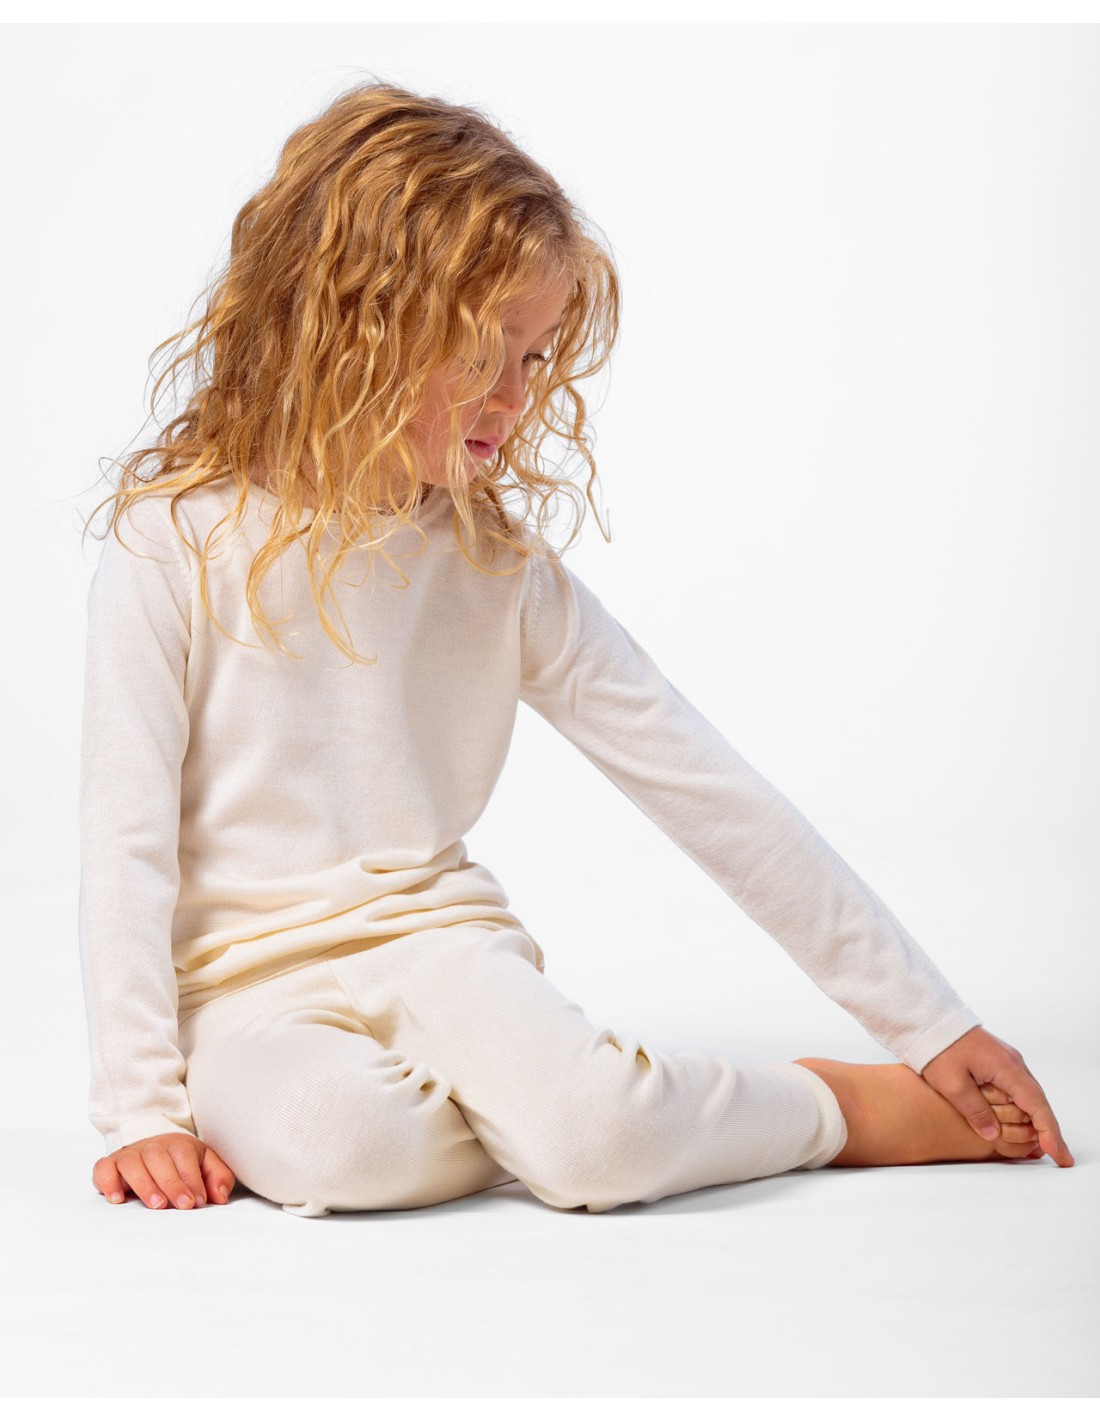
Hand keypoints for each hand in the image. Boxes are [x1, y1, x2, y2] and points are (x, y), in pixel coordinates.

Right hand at [92, 1132, 236, 1208]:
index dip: (191, 1178)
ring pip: (132, 1163)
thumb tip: (220, 1196)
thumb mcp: (206, 1164)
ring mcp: (129, 1155)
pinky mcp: (110, 1165)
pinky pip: (103, 1168)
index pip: (184, 1155)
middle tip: (181, 1205)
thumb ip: (218, 1177)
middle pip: (159, 1158)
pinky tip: (117, 1199)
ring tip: (156, 1205)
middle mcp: (152, 1147)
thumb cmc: (181, 1161)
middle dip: (171, 1183)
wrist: (152, 1144)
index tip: (197, 1201)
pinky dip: (108, 1182)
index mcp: (178, 1144)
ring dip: (144, 1184)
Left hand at [921, 1026, 1073, 1166]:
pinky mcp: (1000, 1063)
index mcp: (1006, 1067)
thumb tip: (994, 1136)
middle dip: (1049, 1131)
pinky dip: (1025, 1109)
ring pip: (1030, 1096)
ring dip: (1037, 1121)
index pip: (1037, 1105)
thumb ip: (975, 1111)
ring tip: (1042, 1146)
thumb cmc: (939, 1049)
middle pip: (1039, 1102)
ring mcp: (1009, 1062)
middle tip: (1059, 1157)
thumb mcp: (952, 1084)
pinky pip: (1019, 1090)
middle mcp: (1014, 1064)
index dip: (1049, 1132)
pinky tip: (1023, 1123)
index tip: (1059, 1155)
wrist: (932, 1022)